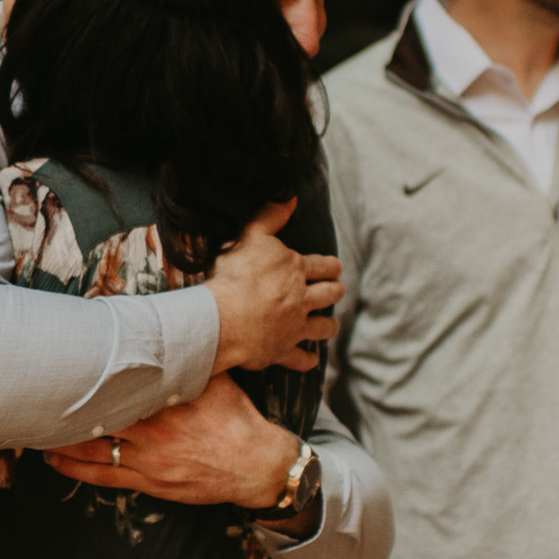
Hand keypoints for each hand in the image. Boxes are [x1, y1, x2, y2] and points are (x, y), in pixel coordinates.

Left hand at [47, 379, 299, 507]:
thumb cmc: (236, 418)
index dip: (89, 370)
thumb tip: (168, 330)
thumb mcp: (215, 380)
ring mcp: (148, 458)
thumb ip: (188, 361)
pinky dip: (76, 468)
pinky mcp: (149, 482)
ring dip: (61, 437)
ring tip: (36, 426)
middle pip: (98, 412)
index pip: (119, 380)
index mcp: (167, 398)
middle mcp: (153, 428)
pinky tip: (55, 460)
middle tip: (38, 390)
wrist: (257, 465)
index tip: (66, 358)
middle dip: (68, 403)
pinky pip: (104, 475)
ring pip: (93, 447)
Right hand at [207, 200, 341, 377]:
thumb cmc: (234, 275)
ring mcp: (294, 327)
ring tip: (329, 325)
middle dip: (335, 291)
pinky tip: (311, 360)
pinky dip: (307, 360)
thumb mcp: (250, 236)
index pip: (324, 266)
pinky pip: (301, 359)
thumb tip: (291, 198)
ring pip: (323, 328)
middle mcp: (301, 299)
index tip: (334, 267)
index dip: (331, 266)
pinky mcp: (282, 350)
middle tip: (336, 291)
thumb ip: (271, 216)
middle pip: (329, 295)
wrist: (222, 319)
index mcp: (295, 270)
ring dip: (328, 325)